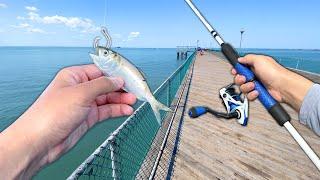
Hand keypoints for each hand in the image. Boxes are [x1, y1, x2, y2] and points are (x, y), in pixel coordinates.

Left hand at [0, 64, 135, 178]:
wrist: (40, 142)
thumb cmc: (50, 114)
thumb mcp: (80, 93)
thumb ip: (102, 85)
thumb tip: (117, 80)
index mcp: (74, 76)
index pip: (100, 70)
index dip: (116, 73)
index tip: (130, 76)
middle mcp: (80, 89)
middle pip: (106, 85)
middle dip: (121, 88)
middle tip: (135, 90)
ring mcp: (84, 104)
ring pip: (108, 99)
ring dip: (121, 100)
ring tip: (133, 101)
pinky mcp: (87, 118)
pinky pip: (106, 111)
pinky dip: (117, 110)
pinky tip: (126, 110)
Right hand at [231, 54, 312, 110]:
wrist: (283, 87)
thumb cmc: (275, 73)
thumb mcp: (260, 60)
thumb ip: (248, 58)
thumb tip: (240, 59)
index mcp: (254, 66)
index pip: (240, 68)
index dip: (236, 70)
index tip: (235, 71)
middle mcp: (255, 75)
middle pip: (239, 79)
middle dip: (240, 79)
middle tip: (245, 79)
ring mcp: (256, 85)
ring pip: (243, 88)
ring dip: (246, 87)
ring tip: (253, 86)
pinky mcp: (258, 94)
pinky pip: (249, 96)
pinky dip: (252, 95)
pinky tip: (257, 92)